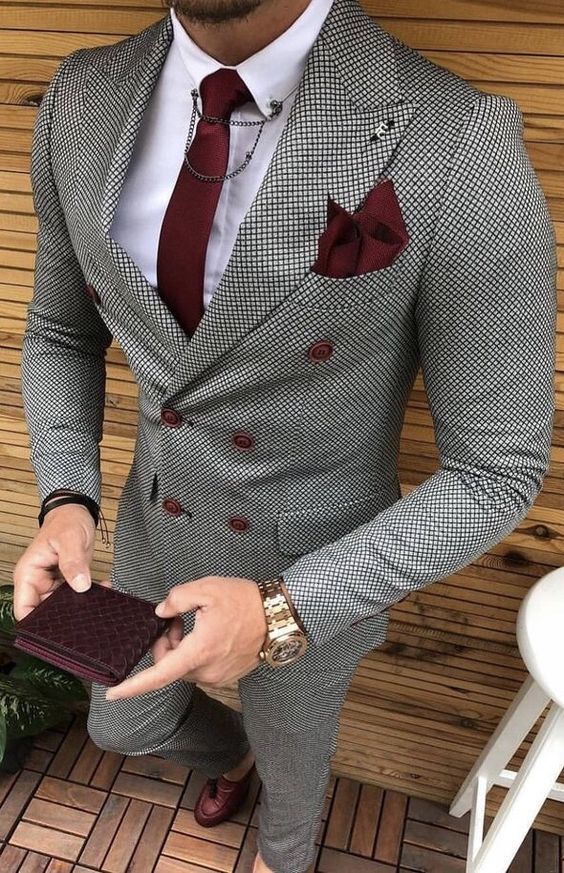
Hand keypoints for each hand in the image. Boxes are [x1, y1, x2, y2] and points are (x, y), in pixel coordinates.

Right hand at [12, 503, 103, 620]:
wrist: (76, 512)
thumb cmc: (66, 521)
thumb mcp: (69, 538)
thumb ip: (73, 562)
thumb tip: (80, 585)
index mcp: (28, 574)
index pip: (24, 610)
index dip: (36, 624)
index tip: (56, 629)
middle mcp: (38, 582)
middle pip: (44, 613)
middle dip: (63, 617)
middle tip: (84, 617)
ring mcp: (53, 583)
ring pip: (62, 607)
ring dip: (79, 606)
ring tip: (96, 603)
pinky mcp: (67, 582)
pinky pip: (76, 596)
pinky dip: (89, 596)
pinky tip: (103, 590)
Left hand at [105, 575, 267, 699]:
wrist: (280, 615)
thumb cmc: (246, 602)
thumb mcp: (208, 589)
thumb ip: (178, 598)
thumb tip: (161, 612)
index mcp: (199, 652)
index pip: (159, 675)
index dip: (133, 686)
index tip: (112, 693)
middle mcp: (207, 671)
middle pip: (170, 666)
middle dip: (164, 645)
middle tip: (174, 620)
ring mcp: (218, 676)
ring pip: (185, 667)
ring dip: (181, 648)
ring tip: (196, 623)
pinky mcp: (227, 675)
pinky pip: (200, 668)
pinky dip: (195, 653)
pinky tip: (208, 632)